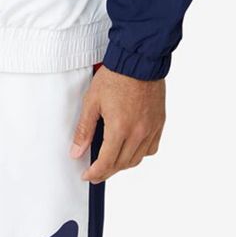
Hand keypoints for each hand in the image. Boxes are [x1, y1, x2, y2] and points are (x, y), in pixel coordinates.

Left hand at [71, 65, 165, 182]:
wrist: (138, 60)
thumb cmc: (115, 76)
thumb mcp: (92, 101)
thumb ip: (84, 129)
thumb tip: (76, 152)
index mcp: (120, 128)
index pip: (106, 163)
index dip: (95, 173)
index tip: (87, 176)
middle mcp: (138, 133)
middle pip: (122, 164)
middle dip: (107, 171)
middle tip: (96, 172)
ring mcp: (151, 129)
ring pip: (137, 159)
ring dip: (123, 164)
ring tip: (111, 161)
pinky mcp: (159, 123)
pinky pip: (151, 148)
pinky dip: (140, 153)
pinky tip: (131, 148)